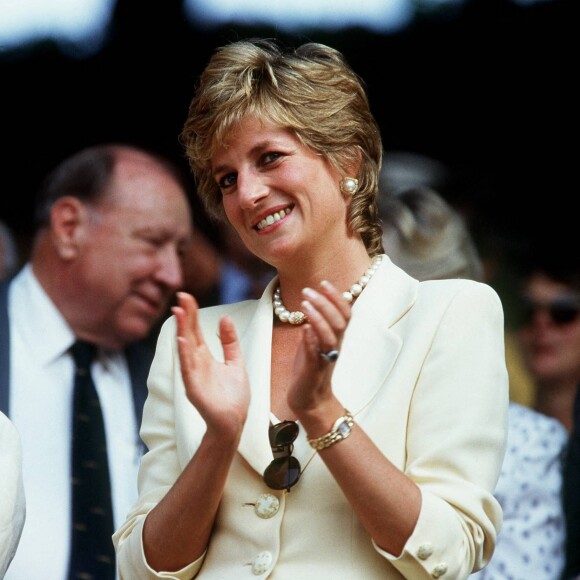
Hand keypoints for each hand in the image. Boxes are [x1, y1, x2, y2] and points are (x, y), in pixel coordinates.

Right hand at [172, 292, 249, 434]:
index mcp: (205, 357)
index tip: (187, 296)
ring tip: (179, 313)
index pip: (196, 330)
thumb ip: (229, 342)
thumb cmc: (233, 397)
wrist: (234, 422)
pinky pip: (188, 369)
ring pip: (186, 349)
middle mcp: (196, 363)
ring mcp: (194, 375)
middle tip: (181, 296)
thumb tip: (225, 317)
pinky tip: (182, 341)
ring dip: (182, 331)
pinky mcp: (194, 388)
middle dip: (185, 316)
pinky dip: (185, 355)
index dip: (192, 313)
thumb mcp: (235, 362)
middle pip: (189, 335)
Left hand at [287, 280, 350, 414]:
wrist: (310, 400)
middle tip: (307, 290)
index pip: (344, 313)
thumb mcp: (314, 341)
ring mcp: (325, 359)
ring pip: (330, 337)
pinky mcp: (313, 371)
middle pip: (339, 322)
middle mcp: (334, 347)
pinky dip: (311, 340)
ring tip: (304, 304)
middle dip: (325, 303)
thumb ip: (316, 324)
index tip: (323, 282)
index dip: (336, 297)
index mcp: (336, 338)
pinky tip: (303, 328)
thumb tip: (313, 302)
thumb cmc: (311, 368)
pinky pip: (315, 355)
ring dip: (318, 318)